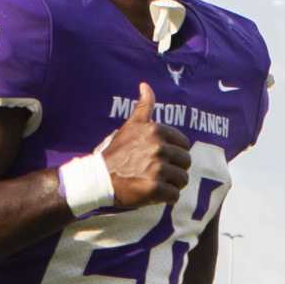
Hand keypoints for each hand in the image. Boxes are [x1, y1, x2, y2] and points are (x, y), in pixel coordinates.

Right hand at [102, 82, 191, 207]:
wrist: (98, 178)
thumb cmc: (116, 153)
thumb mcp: (130, 126)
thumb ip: (143, 106)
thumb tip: (145, 85)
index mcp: (156, 131)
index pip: (184, 144)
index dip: (175, 153)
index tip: (162, 158)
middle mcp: (158, 148)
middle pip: (186, 162)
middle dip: (176, 169)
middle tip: (159, 173)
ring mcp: (157, 169)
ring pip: (182, 180)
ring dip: (172, 185)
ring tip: (157, 183)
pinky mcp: (154, 189)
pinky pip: (174, 196)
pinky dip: (167, 199)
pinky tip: (154, 195)